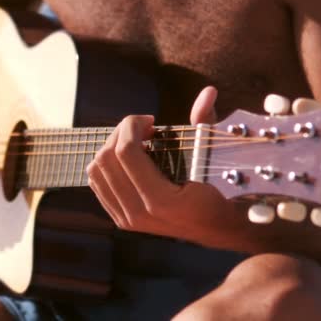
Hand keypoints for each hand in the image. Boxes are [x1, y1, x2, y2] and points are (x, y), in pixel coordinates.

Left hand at [87, 87, 233, 240]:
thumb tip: (208, 91)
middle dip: (121, 133)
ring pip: (95, 171)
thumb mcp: (217, 159)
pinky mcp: (123, 220)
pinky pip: (98, 185)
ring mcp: (129, 220)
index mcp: (162, 201)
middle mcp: (139, 214)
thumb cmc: (225, 192)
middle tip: (143, 128)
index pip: (125, 152)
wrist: (222, 230)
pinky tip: (130, 159)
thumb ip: (207, 124)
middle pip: (105, 159)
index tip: (151, 121)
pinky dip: (108, 165)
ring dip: (112, 148)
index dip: (131, 125)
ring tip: (137, 142)